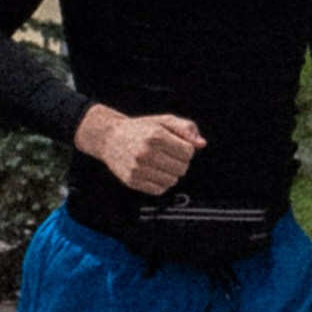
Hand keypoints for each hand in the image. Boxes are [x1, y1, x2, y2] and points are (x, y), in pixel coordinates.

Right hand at [77, 101, 203, 195]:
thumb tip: (201, 144)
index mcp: (156, 136)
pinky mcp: (132, 181)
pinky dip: (160, 183)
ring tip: (160, 163)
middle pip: (182, 168)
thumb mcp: (164, 121)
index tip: (176, 146)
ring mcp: (138, 168)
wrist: (110, 138)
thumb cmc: (140, 129)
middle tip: (168, 155)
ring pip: (172, 181)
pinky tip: (153, 171)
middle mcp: (146, 153)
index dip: (186, 149)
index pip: (188, 152)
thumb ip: (186, 129)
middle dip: (179, 162)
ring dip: (170, 174)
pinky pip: (159, 190)